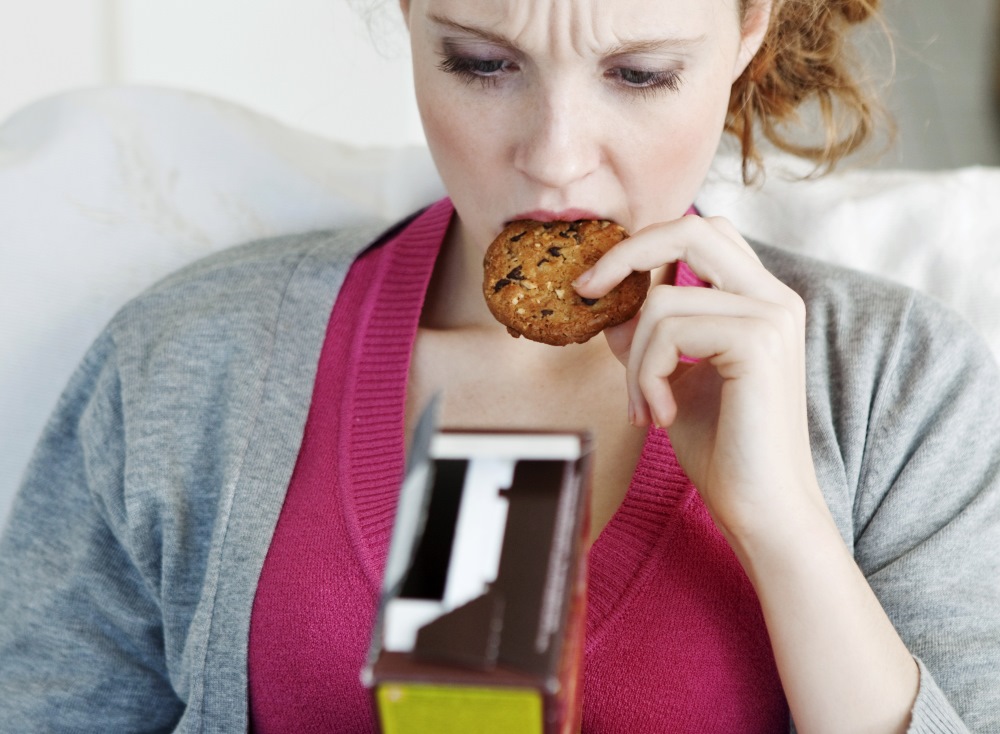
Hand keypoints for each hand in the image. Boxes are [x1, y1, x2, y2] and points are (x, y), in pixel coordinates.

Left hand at [573, 214, 822, 536]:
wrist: (763, 510)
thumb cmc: (723, 450)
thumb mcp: (673, 380)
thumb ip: (649, 337)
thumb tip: (607, 304)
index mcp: (759, 300)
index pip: (699, 235)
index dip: (642, 246)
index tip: (594, 283)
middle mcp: (774, 298)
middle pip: (692, 230)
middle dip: (627, 256)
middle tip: (587, 292)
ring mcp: (772, 316)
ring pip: (664, 301)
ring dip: (634, 359)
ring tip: (643, 406)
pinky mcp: (759, 342)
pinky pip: (670, 331)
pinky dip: (647, 375)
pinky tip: (662, 415)